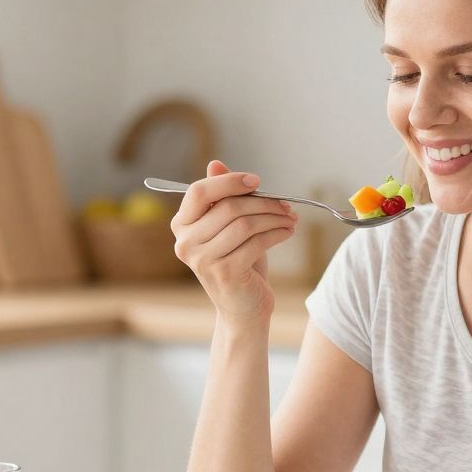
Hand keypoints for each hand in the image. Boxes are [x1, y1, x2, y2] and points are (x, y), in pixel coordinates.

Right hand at [170, 160, 298, 324]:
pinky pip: (256, 242)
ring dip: (274, 217)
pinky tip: (288, 231)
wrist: (243, 308)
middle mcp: (185, 243)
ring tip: (290, 218)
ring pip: (245, 224)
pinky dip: (278, 233)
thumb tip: (215, 163)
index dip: (229, 182)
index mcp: (182, 225)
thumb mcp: (229, 227)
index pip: (199, 192)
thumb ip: (221, 197)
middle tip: (285, 203)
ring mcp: (203, 260)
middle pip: (228, 207)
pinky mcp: (225, 273)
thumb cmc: (238, 262)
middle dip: (263, 202)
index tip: (257, 181)